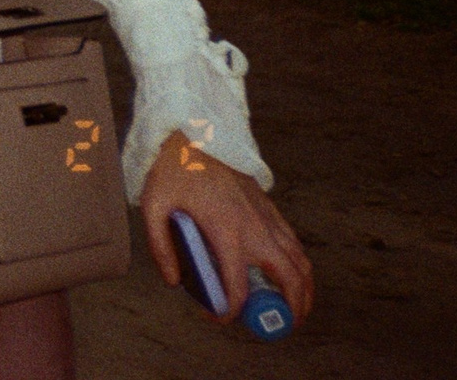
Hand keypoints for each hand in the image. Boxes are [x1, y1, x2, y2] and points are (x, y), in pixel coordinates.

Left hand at [140, 132, 313, 326]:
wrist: (196, 131)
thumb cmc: (173, 168)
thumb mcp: (153, 205)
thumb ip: (160, 246)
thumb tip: (174, 281)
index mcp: (226, 231)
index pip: (238, 287)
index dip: (230, 311)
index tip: (217, 317)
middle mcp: (255, 228)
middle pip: (290, 279)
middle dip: (291, 309)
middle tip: (278, 324)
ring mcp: (267, 218)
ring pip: (300, 262)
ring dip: (302, 289)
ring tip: (289, 307)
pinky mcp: (271, 208)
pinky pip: (294, 244)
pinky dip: (298, 265)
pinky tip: (285, 274)